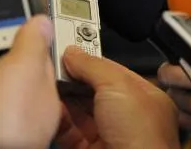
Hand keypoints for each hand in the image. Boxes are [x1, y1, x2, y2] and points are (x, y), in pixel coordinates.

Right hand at [58, 48, 180, 148]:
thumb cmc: (142, 139)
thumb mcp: (119, 87)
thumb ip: (94, 66)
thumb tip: (73, 53)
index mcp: (144, 99)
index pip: (112, 71)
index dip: (89, 60)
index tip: (67, 52)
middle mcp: (126, 118)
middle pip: (92, 90)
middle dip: (71, 77)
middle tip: (52, 65)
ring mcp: (106, 136)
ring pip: (77, 110)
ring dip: (61, 96)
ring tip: (45, 81)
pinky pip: (67, 130)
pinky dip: (56, 118)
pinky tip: (47, 106)